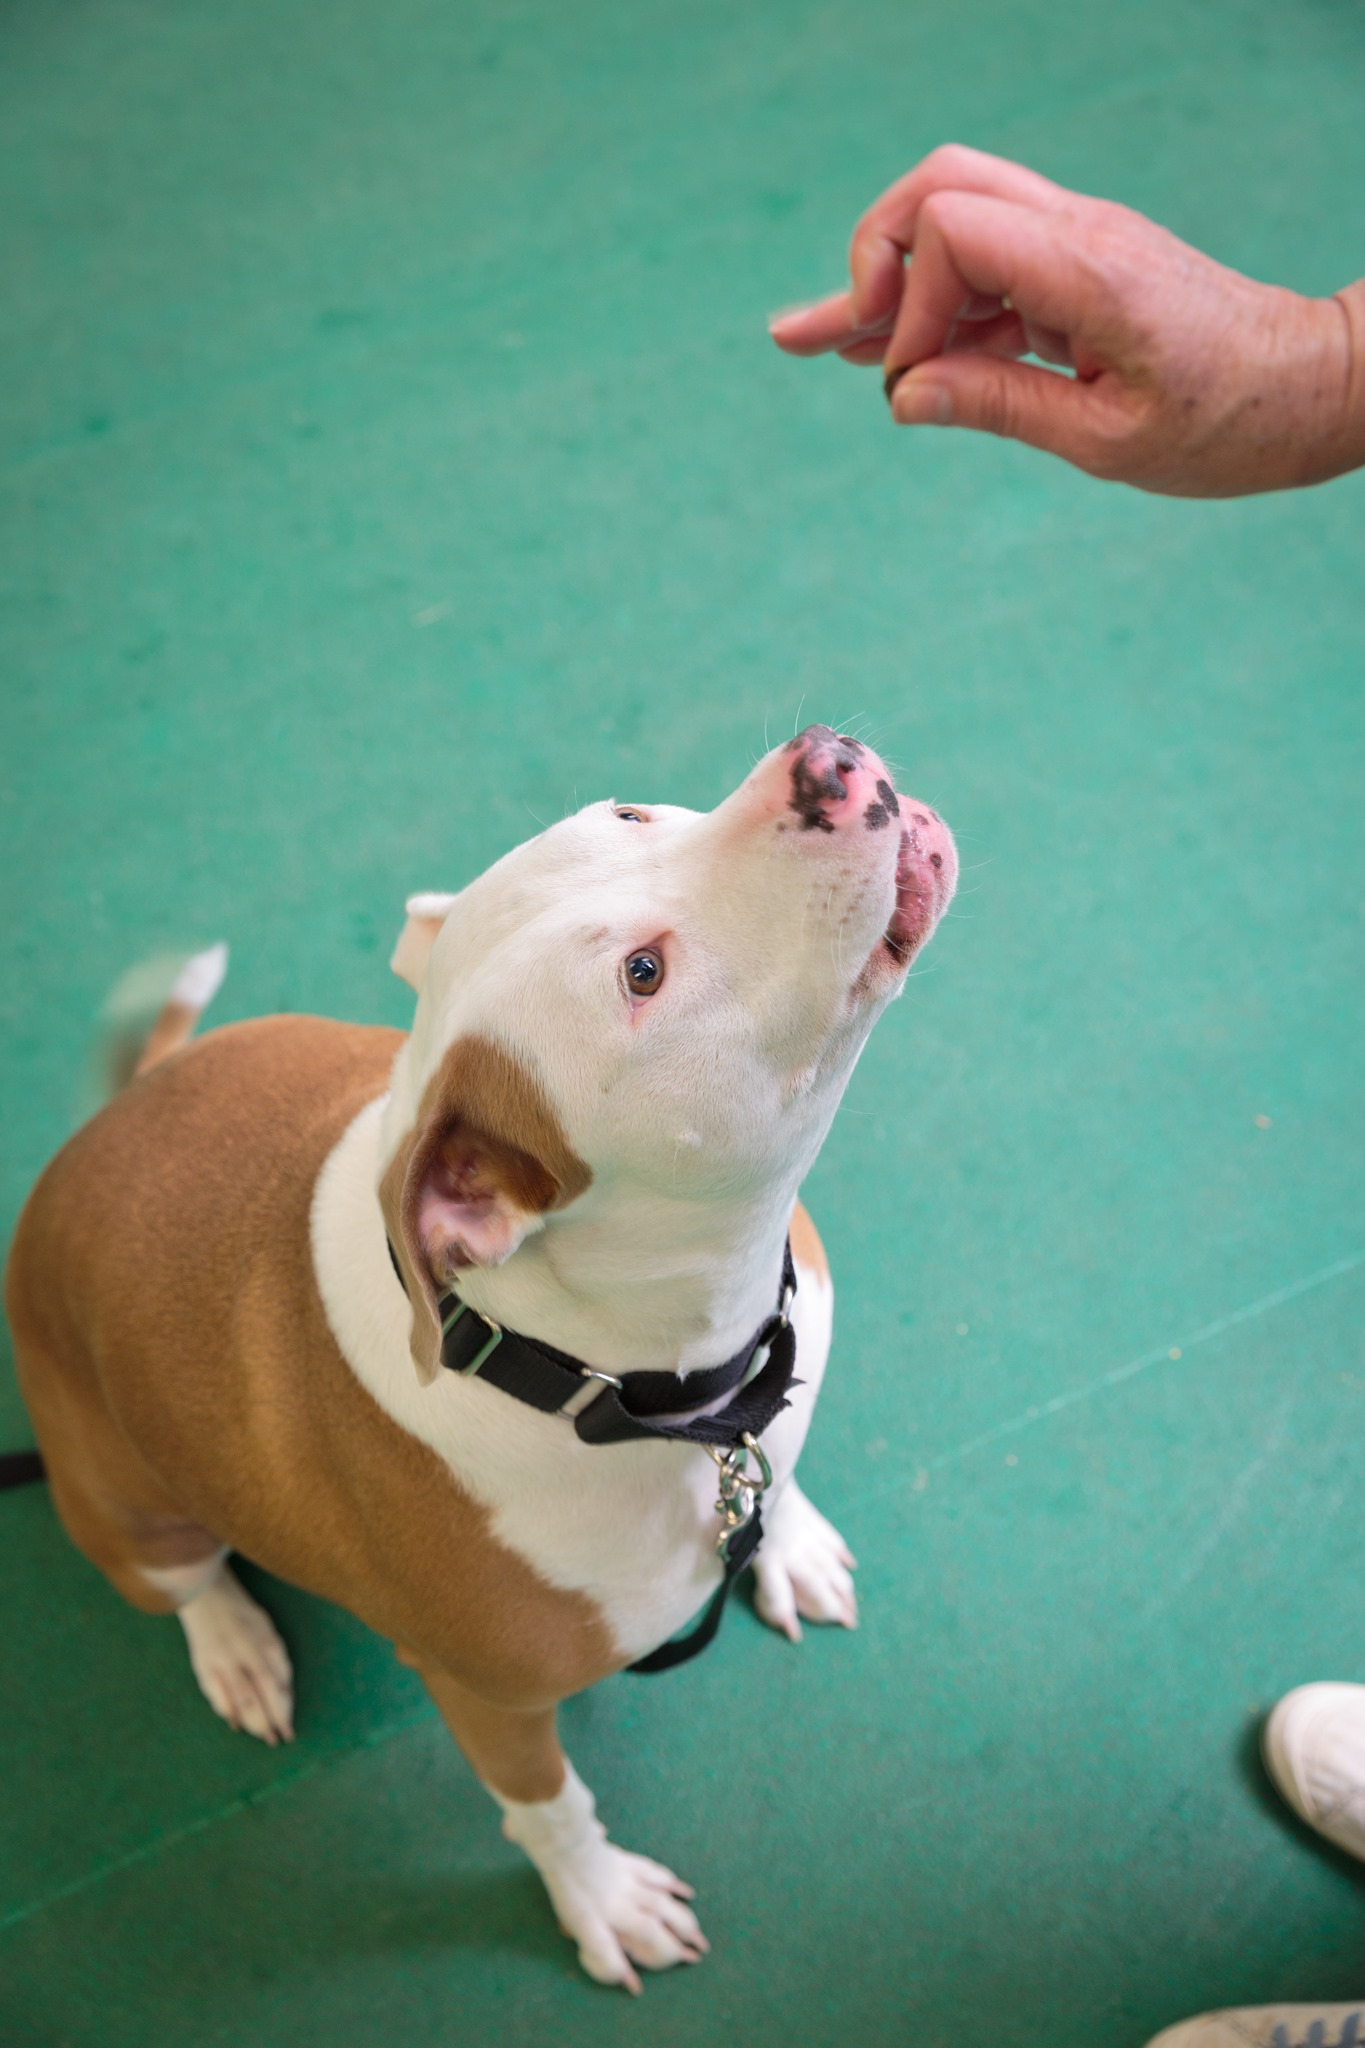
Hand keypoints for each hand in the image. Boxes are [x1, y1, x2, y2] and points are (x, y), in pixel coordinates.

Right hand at [769, 145, 1364, 496]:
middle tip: (844, 340)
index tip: (912, 381)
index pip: (954, 227)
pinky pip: (985, 263)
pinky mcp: (1075, 268)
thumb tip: (903, 396)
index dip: (909, 300)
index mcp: (1090, 270)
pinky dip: (930, 305)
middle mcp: (1078, 234)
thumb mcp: (1106, 441)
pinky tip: (876, 352)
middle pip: (941, 185)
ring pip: (954, 216)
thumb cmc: (1225, 424)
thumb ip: (1001, 408)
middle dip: (877, 257)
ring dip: (885, 279)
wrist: (1304, 389)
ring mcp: (1076, 243)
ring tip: (808, 341)